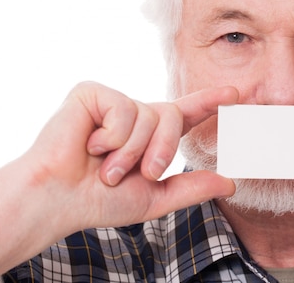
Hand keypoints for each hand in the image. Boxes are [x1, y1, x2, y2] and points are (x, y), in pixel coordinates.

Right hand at [25, 81, 236, 232]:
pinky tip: (89, 144)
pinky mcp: (92, 93)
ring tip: (105, 167)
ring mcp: (114, 103)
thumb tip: (232, 182)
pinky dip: (110, 135)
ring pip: (148, 114)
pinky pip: (122, 108)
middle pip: (173, 115)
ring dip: (130, 151)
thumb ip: (192, 188)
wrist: (58, 200)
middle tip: (143, 173)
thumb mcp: (154, 198)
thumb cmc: (99, 200)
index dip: (210, 102)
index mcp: (150, 137)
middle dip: (163, 149)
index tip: (235, 93)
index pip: (186, 114)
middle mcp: (135, 116)